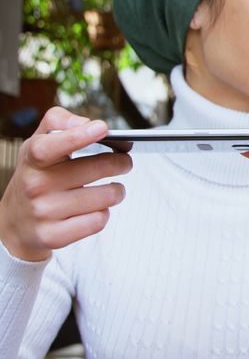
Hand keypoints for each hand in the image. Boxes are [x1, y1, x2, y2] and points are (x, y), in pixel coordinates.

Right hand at [0, 107, 130, 261]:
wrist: (15, 223)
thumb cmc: (36, 178)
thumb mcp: (38, 145)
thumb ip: (59, 123)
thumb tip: (86, 123)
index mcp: (32, 160)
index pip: (49, 146)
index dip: (77, 136)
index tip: (102, 128)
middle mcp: (35, 186)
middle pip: (96, 169)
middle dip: (121, 163)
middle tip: (124, 162)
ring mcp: (43, 213)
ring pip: (106, 196)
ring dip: (116, 191)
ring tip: (111, 188)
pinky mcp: (53, 236)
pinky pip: (98, 221)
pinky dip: (104, 213)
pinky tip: (95, 209)